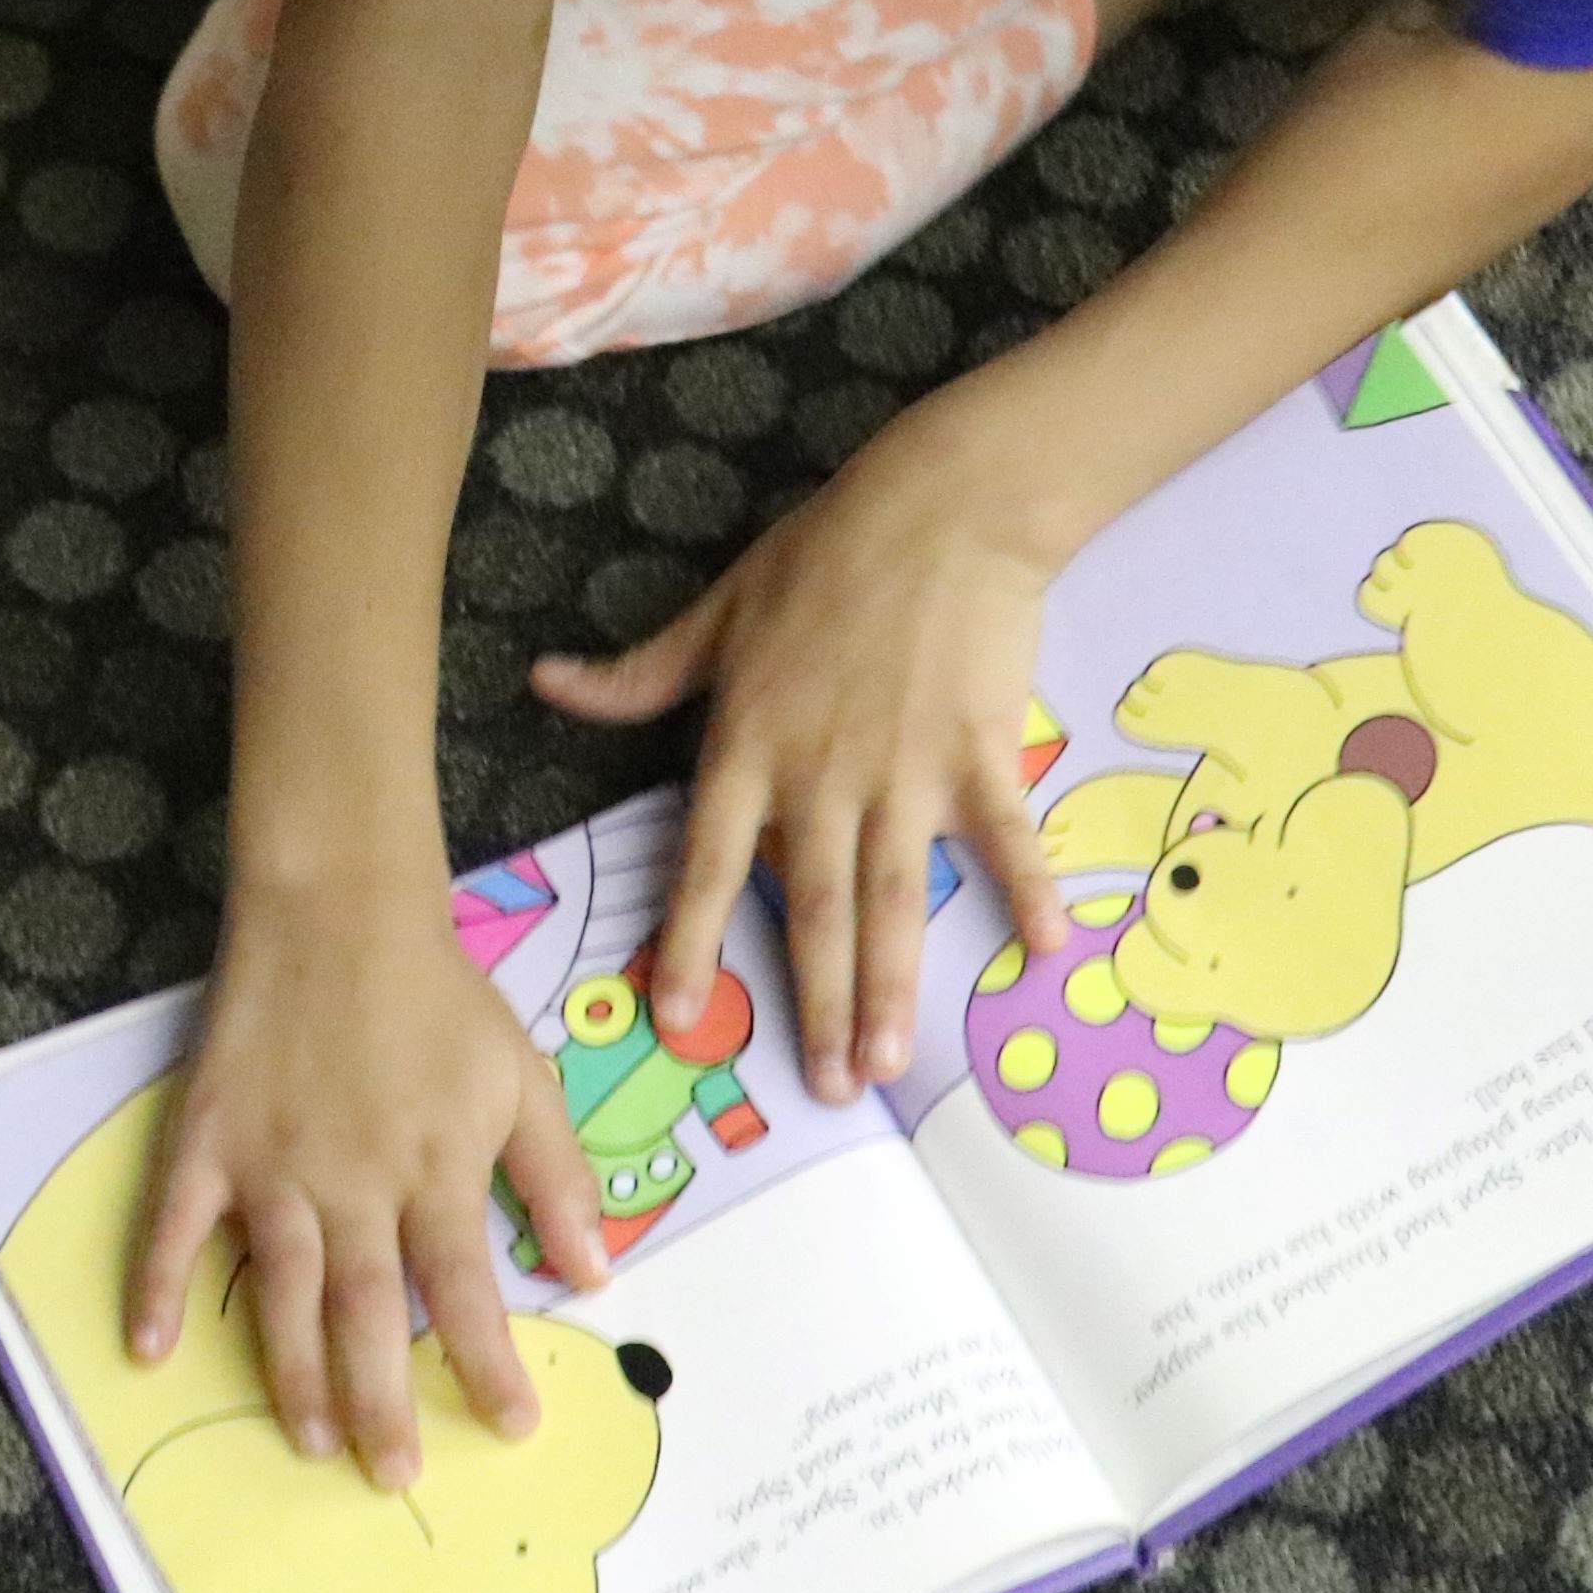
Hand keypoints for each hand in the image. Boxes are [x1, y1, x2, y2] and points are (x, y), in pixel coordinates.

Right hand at [128, 880, 612, 1489]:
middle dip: (383, 1403)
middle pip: (368, 1312)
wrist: (341, 911)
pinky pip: (177, 1225)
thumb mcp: (521, 1076)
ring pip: (284, 1290)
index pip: (462, 1290)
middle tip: (391, 1477)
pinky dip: (158, 1286)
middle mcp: (354, 1182)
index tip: (510, 1427)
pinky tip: (148, 1350)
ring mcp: (274, 1165)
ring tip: (310, 1440)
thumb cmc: (439, 996)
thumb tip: (598, 1274)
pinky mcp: (210, 1140)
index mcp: (434, 1169)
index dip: (486, 1364)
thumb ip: (557, 1178)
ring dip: (294, 1373)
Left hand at [537, 395, 1067, 1103]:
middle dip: (817, 1003)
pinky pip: (1004, 834)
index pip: (713, 861)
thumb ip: (639, 674)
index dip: (695, 938)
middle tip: (824, 1087)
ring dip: (894, 984)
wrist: (938, 504)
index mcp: (750, 744)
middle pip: (814, 906)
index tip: (680, 1014)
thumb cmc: (823, 555)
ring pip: (895, 894)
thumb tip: (547, 683)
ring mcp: (904, 768)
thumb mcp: (715, 613)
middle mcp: (821, 772)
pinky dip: (1028, 888)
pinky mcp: (979, 749)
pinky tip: (1046, 950)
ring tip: (891, 1062)